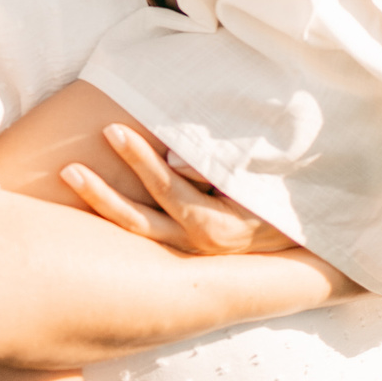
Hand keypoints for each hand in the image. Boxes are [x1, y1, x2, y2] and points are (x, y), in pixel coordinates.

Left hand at [61, 124, 296, 256]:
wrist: (312, 240)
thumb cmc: (287, 194)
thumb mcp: (264, 175)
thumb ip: (221, 164)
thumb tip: (175, 160)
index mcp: (223, 227)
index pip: (171, 191)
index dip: (140, 161)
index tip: (112, 129)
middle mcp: (201, 246)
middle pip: (142, 219)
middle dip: (105, 188)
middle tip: (71, 160)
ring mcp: (191, 251)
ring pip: (137, 232)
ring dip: (102, 202)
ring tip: (69, 172)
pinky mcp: (186, 248)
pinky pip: (145, 233)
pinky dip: (118, 215)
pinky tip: (93, 194)